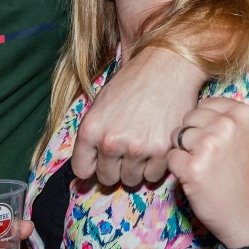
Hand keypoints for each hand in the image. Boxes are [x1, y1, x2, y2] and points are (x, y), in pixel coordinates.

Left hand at [73, 47, 204, 186]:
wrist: (166, 67)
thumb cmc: (132, 83)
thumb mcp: (100, 104)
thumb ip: (92, 136)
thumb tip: (86, 170)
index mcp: (91, 129)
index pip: (81, 169)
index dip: (91, 168)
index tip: (99, 164)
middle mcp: (110, 142)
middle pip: (107, 178)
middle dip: (114, 169)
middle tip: (124, 152)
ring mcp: (137, 148)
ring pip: (131, 180)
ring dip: (135, 169)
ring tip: (141, 146)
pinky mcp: (162, 151)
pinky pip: (153, 176)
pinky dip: (154, 167)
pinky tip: (156, 147)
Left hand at [167, 95, 248, 247]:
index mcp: (243, 113)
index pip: (205, 106)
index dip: (209, 127)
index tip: (225, 149)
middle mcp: (225, 124)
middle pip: (188, 120)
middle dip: (194, 140)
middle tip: (215, 162)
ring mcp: (207, 146)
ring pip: (177, 138)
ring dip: (186, 155)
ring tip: (208, 171)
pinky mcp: (191, 168)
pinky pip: (170, 158)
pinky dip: (178, 172)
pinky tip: (198, 182)